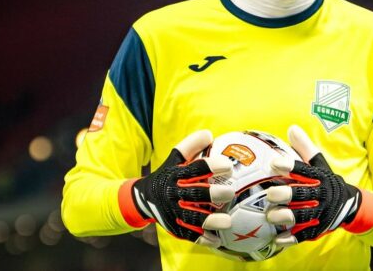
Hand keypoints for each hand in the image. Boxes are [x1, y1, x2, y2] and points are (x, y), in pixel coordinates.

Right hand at [129, 130, 234, 246]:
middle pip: (193, 193)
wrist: (143, 198)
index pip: (193, 168)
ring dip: (210, 220)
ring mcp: (173, 211)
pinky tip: (217, 239)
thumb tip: (209, 133)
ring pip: (191, 217)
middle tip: (229, 192)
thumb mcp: (174, 158)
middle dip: (212, 193)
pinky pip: (188, 234)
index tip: (227, 165)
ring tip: (227, 221)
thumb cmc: (167, 174)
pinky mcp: (174, 226)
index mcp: (175, 174)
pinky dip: (202, 238)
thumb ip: (190, 146)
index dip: (210, 166)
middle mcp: (173, 193)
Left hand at [266, 125, 372, 246]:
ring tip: (271, 216)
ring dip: (287, 217)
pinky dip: (292, 238)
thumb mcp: (320, 163)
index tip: (275, 163)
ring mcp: (322, 213)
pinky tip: (277, 239)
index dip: (291, 166)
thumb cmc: (327, 180)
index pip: (305, 170)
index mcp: (321, 177)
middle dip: (286, 195)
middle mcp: (323, 195)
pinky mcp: (320, 228)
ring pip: (304, 216)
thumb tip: (291, 128)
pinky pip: (305, 235)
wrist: (351, 204)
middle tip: (270, 193)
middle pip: (304, 195)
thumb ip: (305, 147)